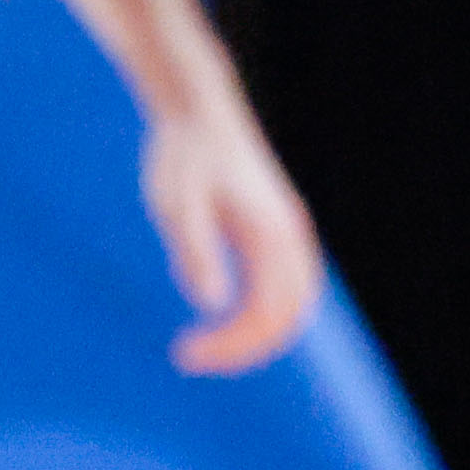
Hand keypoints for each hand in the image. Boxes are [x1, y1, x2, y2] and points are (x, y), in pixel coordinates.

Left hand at [140, 95, 325, 375]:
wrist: (198, 111)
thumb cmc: (183, 156)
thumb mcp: (177, 205)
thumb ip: (196, 252)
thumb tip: (211, 304)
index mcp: (271, 235)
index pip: (266, 314)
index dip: (232, 347)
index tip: (187, 354)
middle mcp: (290, 237)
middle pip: (287, 317)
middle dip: (244, 348)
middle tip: (190, 359)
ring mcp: (288, 232)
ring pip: (292, 303)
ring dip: (256, 333)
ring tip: (208, 347)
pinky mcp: (276, 228)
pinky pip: (285, 285)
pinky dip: (262, 312)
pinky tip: (222, 318)